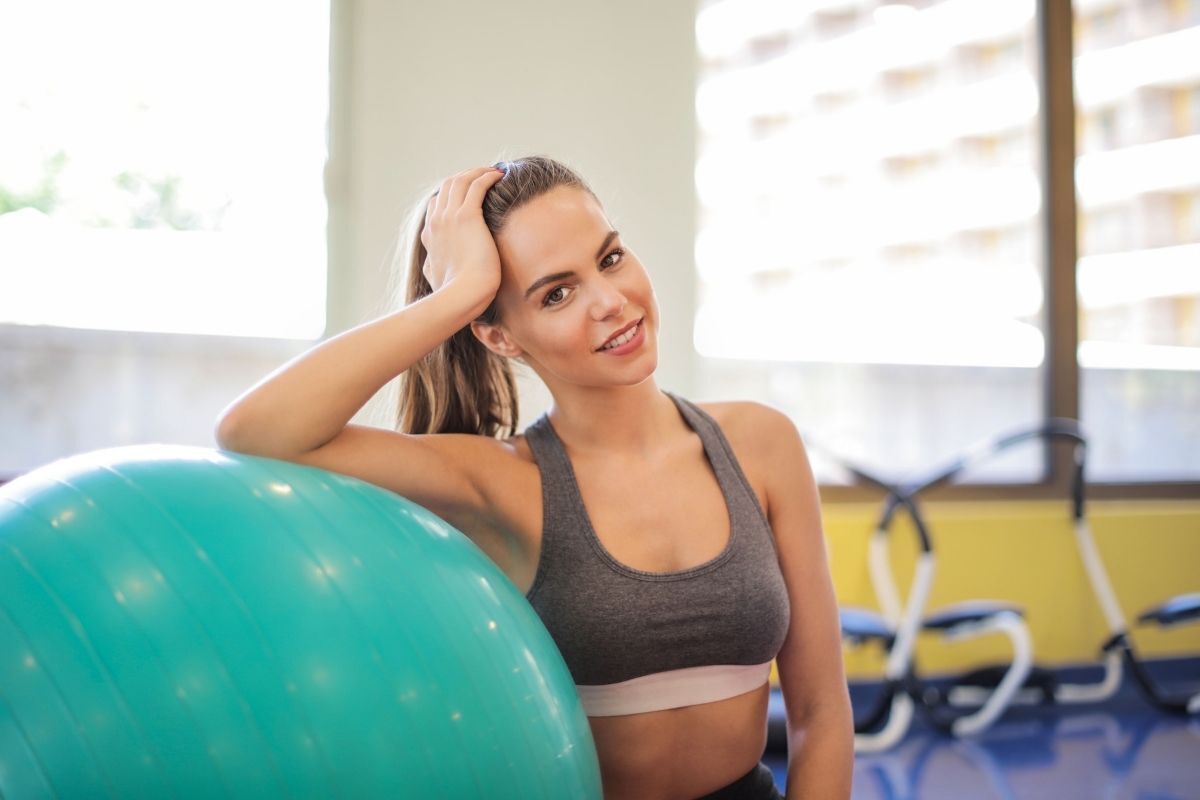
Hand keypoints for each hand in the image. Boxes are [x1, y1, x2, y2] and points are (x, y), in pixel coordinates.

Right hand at [420, 166, 506, 301]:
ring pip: (461, 181)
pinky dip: (487, 176)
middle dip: (466, 177)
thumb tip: (430, 265)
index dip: (453, 194)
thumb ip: (432, 265)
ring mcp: (449, 217)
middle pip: (447, 186)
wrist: (461, 296)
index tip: (470, 193)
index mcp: (429, 235)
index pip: (437, 204)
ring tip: (494, 171)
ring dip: (477, 172)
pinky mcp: (468, 217)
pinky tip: (499, 175)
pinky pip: (477, 185)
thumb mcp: (434, 277)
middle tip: (484, 176)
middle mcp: (436, 221)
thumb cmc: (454, 292)